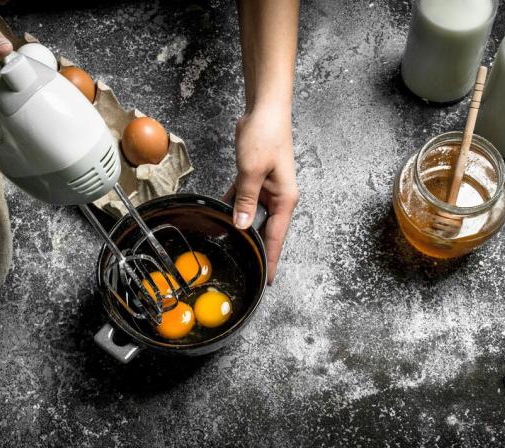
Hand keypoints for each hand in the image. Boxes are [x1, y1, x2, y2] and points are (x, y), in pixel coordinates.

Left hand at [223, 106, 298, 284]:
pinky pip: (243, 200)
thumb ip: (246, 199)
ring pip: (252, 216)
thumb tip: (242, 225)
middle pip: (266, 230)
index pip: (277, 237)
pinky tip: (219, 215)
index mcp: (285, 199)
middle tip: (242, 267)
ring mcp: (266, 189)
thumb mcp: (252, 170)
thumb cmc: (266, 136)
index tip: (268, 279)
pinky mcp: (255, 181)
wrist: (265, 111)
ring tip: (228, 246)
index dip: (272, 259)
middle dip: (254, 247)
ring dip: (240, 227)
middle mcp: (278, 198)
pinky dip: (232, 207)